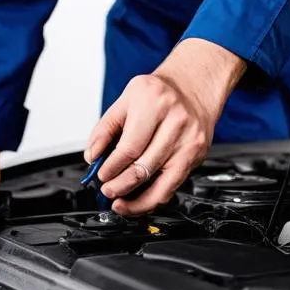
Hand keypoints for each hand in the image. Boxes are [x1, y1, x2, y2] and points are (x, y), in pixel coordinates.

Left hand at [84, 39, 245, 215]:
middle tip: (107, 190)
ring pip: (160, 182)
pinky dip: (154, 199)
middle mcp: (175, 121)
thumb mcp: (125, 100)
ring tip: (120, 201)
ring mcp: (189, 139)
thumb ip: (105, 128)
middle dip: (121, 185)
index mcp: (153, 102)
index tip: (100, 175)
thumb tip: (92, 156)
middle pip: (144, 167)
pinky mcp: (197, 154)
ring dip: (136, 199)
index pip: (129, 147)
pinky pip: (173, 186)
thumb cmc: (156, 94)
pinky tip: (140, 202)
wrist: (192, 88)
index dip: (111, 167)